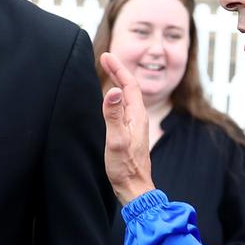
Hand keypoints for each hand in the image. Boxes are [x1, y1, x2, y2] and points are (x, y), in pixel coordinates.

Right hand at [100, 53, 154, 204]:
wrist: (135, 188)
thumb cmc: (125, 168)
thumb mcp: (116, 140)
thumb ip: (113, 115)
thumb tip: (114, 90)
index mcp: (137, 116)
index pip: (129, 84)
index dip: (118, 68)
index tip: (106, 56)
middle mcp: (139, 118)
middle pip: (130, 88)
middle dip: (118, 71)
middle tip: (106, 59)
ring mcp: (136, 126)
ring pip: (128, 97)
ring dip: (119, 82)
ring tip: (109, 72)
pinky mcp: (131, 134)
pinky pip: (125, 108)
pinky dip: (118, 97)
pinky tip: (112, 101)